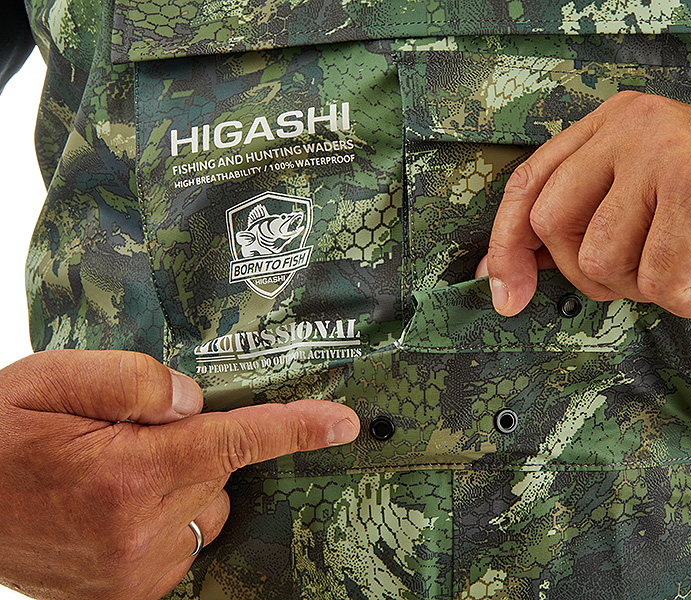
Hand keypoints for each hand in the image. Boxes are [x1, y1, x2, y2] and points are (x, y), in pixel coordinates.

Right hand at [0, 350, 358, 599]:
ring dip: (179, 488)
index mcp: (131, 472)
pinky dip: (164, 522)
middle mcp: (142, 530)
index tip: (343, 423)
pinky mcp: (127, 594)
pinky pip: (181, 546)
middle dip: (195, 449)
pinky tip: (113, 510)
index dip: (298, 429)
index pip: (238, 441)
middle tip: (130, 441)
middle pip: (219, 474)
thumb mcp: (51, 380)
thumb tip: (196, 401)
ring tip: (112, 479)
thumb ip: (134, 381)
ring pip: (204, 512)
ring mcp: (135, 573)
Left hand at [477, 91, 690, 319]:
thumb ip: (585, 221)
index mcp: (613, 124)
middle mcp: (634, 127)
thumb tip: (507, 270)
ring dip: (654, 288)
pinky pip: (661, 283)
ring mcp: (667, 154)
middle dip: (595, 275)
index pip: (529, 186)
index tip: (504, 294)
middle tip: (651, 271)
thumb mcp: (647, 207)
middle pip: (554, 228)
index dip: (506, 246)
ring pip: (603, 263)